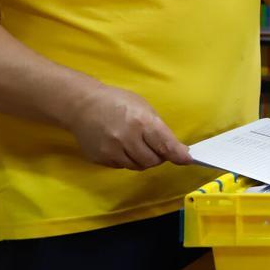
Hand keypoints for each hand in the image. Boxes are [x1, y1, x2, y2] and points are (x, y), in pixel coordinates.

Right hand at [66, 85, 192, 169]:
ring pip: (138, 166)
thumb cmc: (118, 102)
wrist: (82, 105)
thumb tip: (176, 148)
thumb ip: (159, 129)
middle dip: (159, 156)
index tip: (187, 160)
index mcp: (142, 122)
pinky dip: (128, 160)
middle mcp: (127, 138)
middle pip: (153, 160)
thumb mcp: (143, 107)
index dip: (179, 155)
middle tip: (157, 147)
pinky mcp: (101, 158)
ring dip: (144, 159)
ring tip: (139, 145)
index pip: (165, 145)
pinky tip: (123, 147)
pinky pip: (122, 166)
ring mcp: (112, 150)